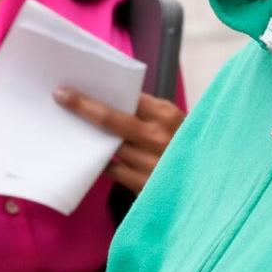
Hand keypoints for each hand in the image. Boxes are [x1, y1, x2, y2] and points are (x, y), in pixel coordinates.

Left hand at [53, 90, 184, 193]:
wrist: (210, 185)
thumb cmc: (188, 148)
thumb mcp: (177, 123)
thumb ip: (150, 112)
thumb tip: (113, 100)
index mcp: (167, 114)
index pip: (128, 96)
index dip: (103, 90)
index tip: (79, 84)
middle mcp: (158, 136)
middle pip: (112, 119)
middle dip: (83, 106)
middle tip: (61, 96)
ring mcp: (150, 162)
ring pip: (109, 147)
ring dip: (90, 137)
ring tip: (73, 128)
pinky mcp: (144, 186)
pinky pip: (113, 171)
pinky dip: (102, 163)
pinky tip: (93, 157)